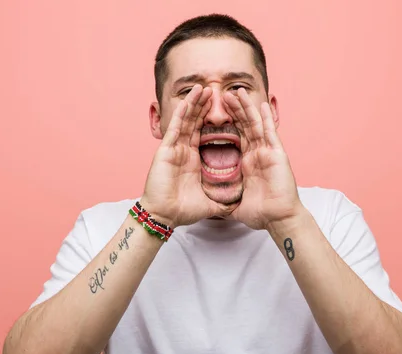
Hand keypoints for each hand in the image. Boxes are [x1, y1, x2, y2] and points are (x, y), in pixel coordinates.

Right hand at [141, 85, 235, 227]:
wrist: (165, 217)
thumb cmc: (183, 210)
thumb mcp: (210, 202)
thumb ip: (222, 200)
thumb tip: (236, 204)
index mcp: (193, 160)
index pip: (205, 134)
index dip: (213, 121)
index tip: (224, 109)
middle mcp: (184, 151)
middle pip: (195, 122)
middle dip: (204, 106)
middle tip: (213, 90)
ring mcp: (174, 149)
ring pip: (186, 121)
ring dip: (194, 104)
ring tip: (202, 88)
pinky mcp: (166, 150)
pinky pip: (175, 128)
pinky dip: (182, 113)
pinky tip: (188, 101)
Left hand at [222, 88, 303, 229]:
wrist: (277, 220)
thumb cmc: (260, 214)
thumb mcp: (234, 202)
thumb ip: (223, 198)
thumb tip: (210, 202)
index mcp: (247, 163)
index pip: (235, 137)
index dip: (226, 124)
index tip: (215, 112)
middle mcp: (257, 154)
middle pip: (244, 126)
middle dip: (234, 110)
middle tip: (223, 94)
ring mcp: (268, 153)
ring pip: (255, 124)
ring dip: (247, 108)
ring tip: (237, 92)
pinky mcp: (277, 154)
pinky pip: (270, 133)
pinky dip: (266, 118)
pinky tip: (261, 104)